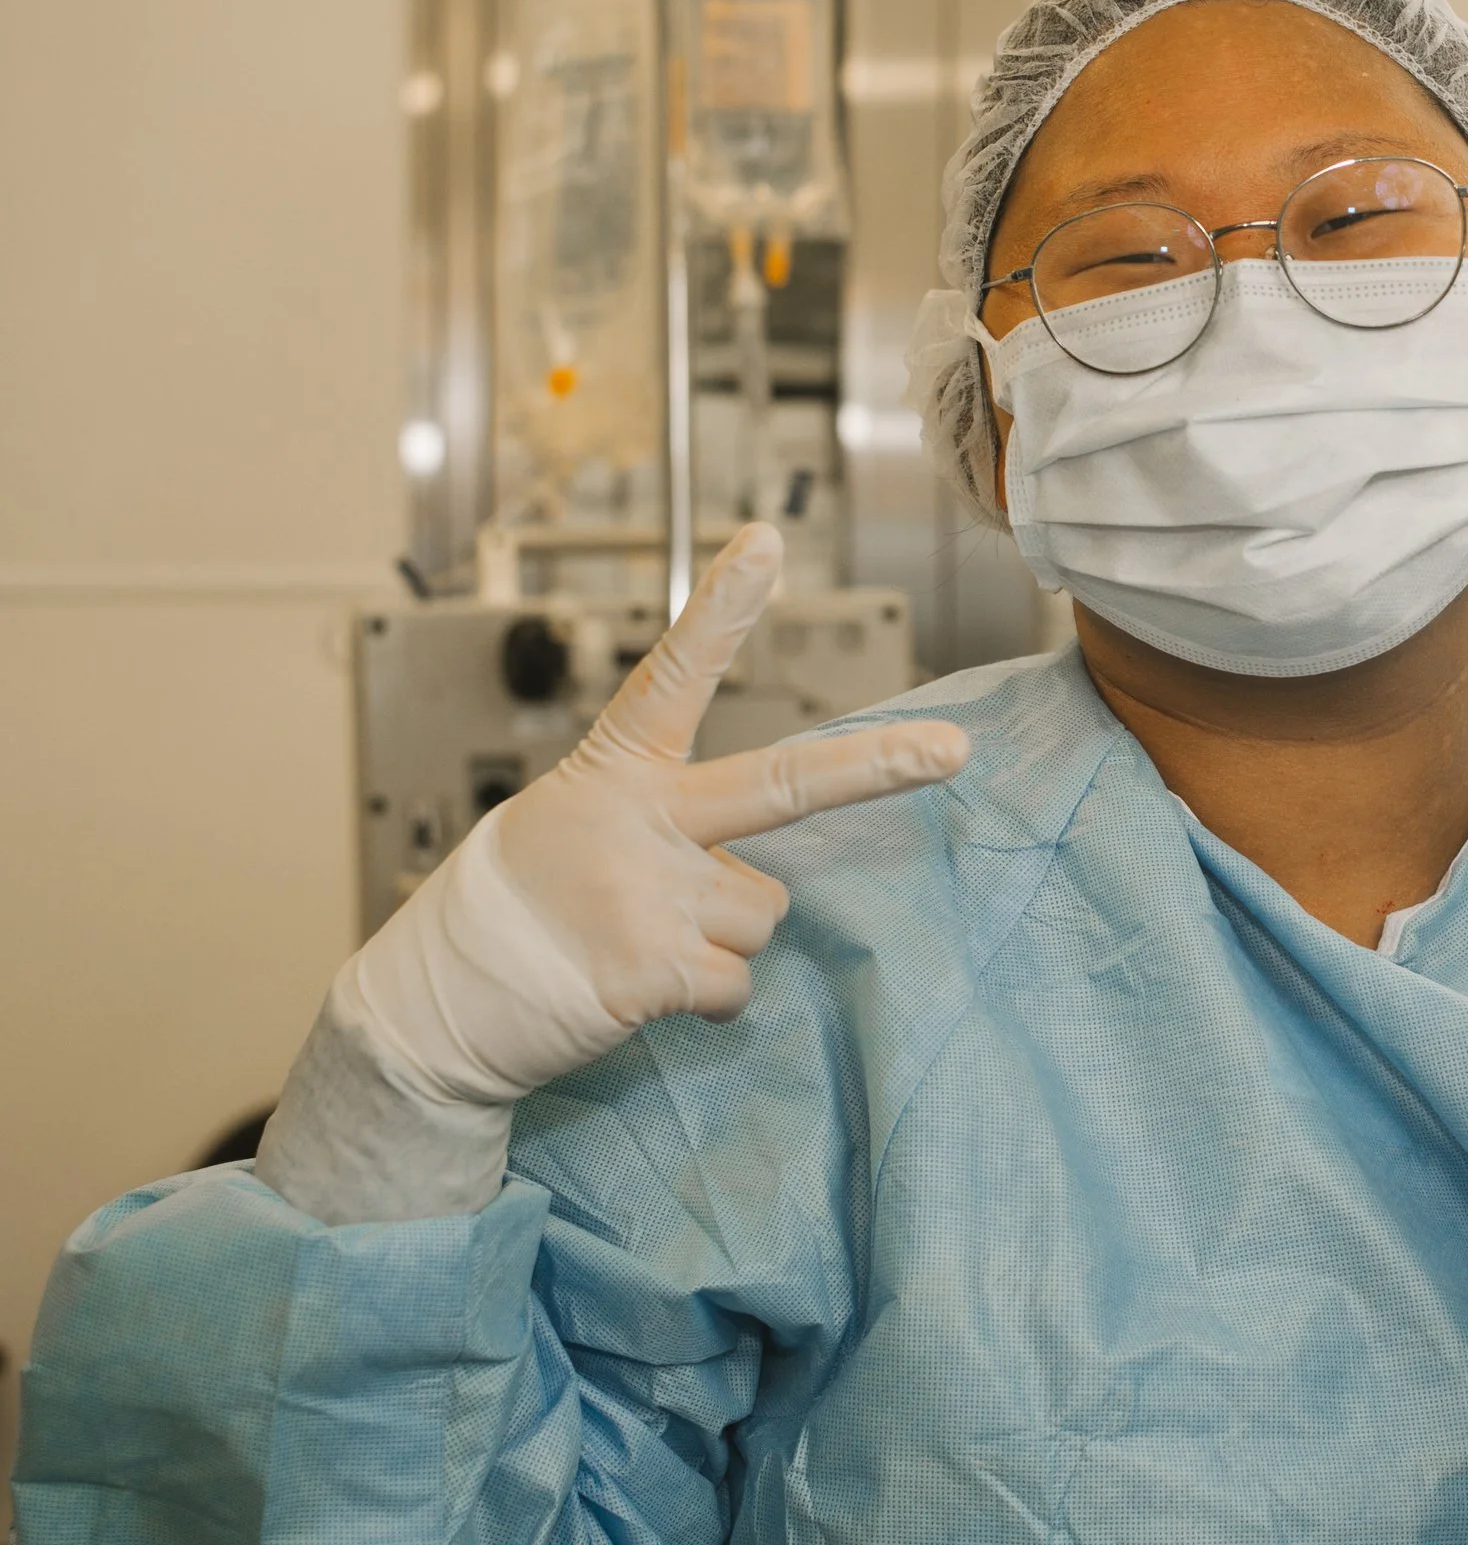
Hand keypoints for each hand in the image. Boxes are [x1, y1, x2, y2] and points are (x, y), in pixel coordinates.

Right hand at [338, 524, 967, 1109]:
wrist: (438, 1003)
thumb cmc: (518, 909)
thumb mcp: (578, 831)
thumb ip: (672, 832)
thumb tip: (762, 891)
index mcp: (617, 772)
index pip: (674, 674)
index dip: (721, 607)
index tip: (765, 541)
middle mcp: (641, 820)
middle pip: (783, 785)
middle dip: (880, 768)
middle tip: (951, 750)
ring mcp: (649, 892)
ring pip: (761, 914)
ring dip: (717, 940)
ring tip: (637, 942)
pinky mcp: (653, 966)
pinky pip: (736, 984)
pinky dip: (703, 1002)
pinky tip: (637, 990)